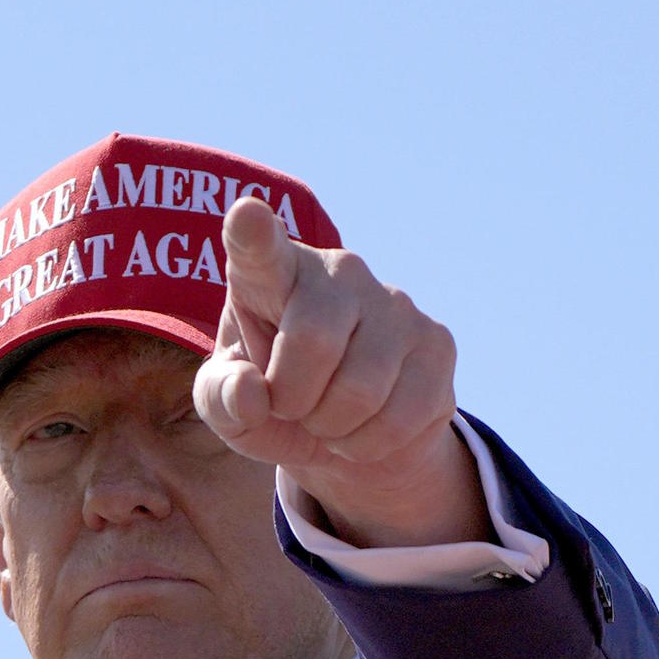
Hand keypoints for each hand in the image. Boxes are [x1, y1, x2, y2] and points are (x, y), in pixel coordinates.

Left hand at [195, 195, 492, 548]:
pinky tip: (363, 430)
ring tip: (328, 419)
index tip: (247, 214)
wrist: (346, 431)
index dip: (253, 233)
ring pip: (362, 390)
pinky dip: (370, 445)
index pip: (260, 247)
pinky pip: (402, 416)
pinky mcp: (437, 343)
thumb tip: (252, 393)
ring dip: (333, 429)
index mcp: (272, 272)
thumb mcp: (227, 406)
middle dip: (294, 400)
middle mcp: (339, 271)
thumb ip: (221, 399)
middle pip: (314, 342)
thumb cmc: (274, 400)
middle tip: (292, 407)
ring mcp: (395, 302)